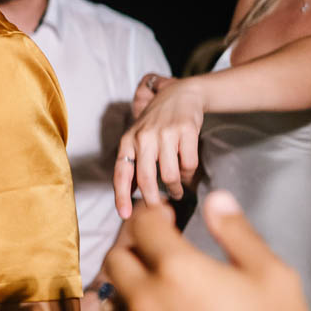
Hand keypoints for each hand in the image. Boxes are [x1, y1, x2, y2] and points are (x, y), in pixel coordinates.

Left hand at [103, 192, 310, 310]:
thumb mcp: (271, 275)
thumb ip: (236, 232)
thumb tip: (216, 199)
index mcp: (177, 270)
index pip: (143, 226)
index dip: (153, 215)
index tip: (164, 218)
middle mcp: (147, 300)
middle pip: (116, 260)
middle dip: (135, 252)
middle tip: (157, 259)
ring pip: (111, 304)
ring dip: (127, 296)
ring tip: (153, 299)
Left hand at [114, 73, 200, 217]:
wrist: (182, 94)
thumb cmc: (157, 123)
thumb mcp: (138, 139)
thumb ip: (135, 163)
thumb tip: (131, 194)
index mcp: (128, 140)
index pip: (121, 172)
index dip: (121, 196)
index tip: (125, 216)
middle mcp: (143, 136)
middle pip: (147, 179)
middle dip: (153, 201)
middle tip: (159, 210)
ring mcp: (165, 133)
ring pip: (170, 175)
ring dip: (175, 188)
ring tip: (176, 191)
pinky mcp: (186, 130)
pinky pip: (189, 164)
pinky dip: (188, 174)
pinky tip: (186, 172)